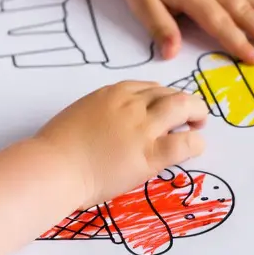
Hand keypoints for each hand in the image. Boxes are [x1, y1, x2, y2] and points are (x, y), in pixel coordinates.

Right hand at [34, 81, 207, 207]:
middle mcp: (131, 104)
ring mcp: (143, 127)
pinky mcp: (150, 154)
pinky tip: (195, 147)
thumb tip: (112, 125)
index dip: (162, 97)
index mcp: (112, 93)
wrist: (54, 167)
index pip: (148, 87)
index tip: (164, 109)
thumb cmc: (57, 147)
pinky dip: (196, 142)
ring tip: (198, 125)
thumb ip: (101, 114)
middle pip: (169, 93)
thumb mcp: (80, 115)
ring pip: (183, 107)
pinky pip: (185, 142)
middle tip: (191, 115)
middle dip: (184, 101)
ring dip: (196, 113)